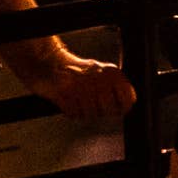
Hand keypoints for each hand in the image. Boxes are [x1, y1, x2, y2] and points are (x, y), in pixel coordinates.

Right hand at [21, 48, 136, 122]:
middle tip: (93, 106)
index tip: (117, 111)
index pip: (127, 98)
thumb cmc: (77, 72)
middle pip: (108, 110)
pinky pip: (74, 114)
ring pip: (91, 114)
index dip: (122, 108)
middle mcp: (98, 78)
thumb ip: (116, 87)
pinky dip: (72, 113)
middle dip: (101, 112)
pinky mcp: (64, 94)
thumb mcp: (102, 73)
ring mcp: (80, 86)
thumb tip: (128, 106)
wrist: (49, 63)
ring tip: (79, 102)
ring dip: (85, 113)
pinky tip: (70, 103)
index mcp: (111, 72)